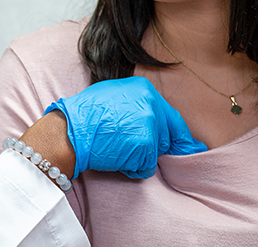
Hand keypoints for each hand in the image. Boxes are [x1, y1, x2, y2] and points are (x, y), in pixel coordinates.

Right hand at [45, 76, 206, 178]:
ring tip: (116, 148)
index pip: (171, 116)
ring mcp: (150, 125)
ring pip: (157, 151)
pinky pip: (146, 166)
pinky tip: (116, 158)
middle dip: (153, 145)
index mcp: (145, 90)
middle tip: (127, 145)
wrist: (69, 131)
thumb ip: (135, 103)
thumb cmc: (84, 115)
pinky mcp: (145, 146)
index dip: (176, 133)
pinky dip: (134, 167)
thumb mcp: (112, 95)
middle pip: (167, 135)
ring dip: (140, 156)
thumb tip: (152, 116)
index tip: (188, 146)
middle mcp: (151, 104)